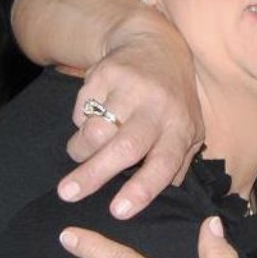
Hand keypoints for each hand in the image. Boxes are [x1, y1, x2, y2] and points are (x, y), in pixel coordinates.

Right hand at [59, 12, 204, 218]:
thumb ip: (178, 163)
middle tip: (68, 194)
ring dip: (82, 149)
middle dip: (95, 174)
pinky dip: (80, 122)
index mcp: (180, 126)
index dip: (143, 188)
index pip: (165, 161)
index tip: (119, 211)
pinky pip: (80, 112)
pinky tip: (96, 112)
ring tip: (84, 149)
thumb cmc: (172, 98)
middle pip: (125, 146)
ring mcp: (132, 88)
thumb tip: (162, 197)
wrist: (155, 45)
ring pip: (95, 131)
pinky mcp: (106, 74)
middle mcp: (158, 107)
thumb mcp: (188, 126)